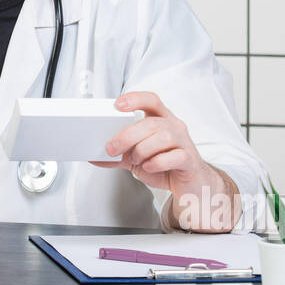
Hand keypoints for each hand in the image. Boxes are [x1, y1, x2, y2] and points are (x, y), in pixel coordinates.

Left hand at [90, 91, 239, 231]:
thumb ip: (118, 155)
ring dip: (142, 150)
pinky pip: (174, 156)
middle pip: (151, 122)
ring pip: (163, 137)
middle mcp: (174, 126)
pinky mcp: (189, 160)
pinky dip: (157, 162)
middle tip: (112, 148)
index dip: (135, 99)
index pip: (151, 100)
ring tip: (136, 160)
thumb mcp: (138, 158)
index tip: (117, 105)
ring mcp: (184, 142)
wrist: (190, 185)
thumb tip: (94, 156)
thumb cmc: (166, 166)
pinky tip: (149, 167)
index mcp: (161, 120)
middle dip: (127, 135)